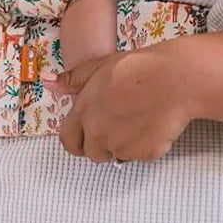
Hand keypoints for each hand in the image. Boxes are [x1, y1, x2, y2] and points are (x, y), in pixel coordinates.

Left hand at [41, 47, 191, 163]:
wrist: (175, 79)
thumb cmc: (139, 67)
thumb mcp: (100, 66)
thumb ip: (74, 79)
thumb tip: (47, 81)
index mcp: (84, 112)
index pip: (68, 139)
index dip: (77, 139)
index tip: (87, 134)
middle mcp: (98, 133)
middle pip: (92, 153)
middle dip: (101, 144)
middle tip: (118, 124)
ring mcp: (121, 146)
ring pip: (117, 155)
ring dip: (123, 145)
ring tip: (138, 120)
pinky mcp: (144, 154)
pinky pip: (140, 156)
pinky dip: (146, 146)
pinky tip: (154, 124)